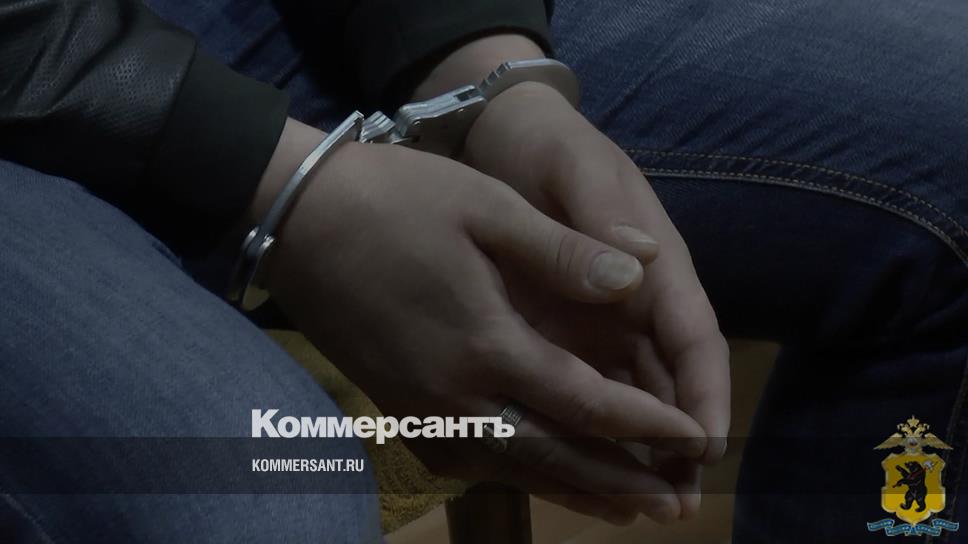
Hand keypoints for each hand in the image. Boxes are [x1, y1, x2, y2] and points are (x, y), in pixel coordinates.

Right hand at [251, 119, 708, 523]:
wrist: (296, 218)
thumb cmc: (396, 200)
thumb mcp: (486, 208)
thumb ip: (563, 252)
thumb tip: (637, 278)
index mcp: (488, 344)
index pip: (587, 403)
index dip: (646, 425)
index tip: (695, 437)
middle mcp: (456, 396)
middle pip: (554, 456)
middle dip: (620, 482)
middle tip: (675, 505)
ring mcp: (421, 410)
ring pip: (512, 467)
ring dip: (574, 490)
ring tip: (627, 508)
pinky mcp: (397, 408)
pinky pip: (471, 460)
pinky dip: (519, 475)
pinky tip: (543, 477)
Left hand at [465, 81, 730, 465]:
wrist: (505, 138)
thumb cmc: (552, 148)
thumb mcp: (578, 171)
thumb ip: (604, 217)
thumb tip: (641, 263)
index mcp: (655, 265)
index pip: (692, 336)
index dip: (704, 391)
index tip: (705, 443)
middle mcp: (636, 303)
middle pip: (667, 382)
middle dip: (676, 442)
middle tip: (677, 502)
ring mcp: (599, 322)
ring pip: (628, 396)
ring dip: (636, 449)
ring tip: (639, 505)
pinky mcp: (559, 332)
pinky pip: (581, 388)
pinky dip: (588, 429)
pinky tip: (582, 469)